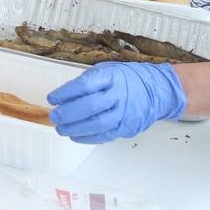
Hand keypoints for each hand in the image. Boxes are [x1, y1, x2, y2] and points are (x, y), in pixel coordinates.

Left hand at [48, 62, 186, 142]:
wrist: (156, 90)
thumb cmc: (126, 79)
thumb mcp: (105, 71)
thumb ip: (86, 83)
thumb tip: (63, 98)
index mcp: (111, 77)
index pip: (85, 85)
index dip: (66, 93)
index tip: (52, 98)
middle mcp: (119, 94)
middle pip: (91, 106)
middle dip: (68, 113)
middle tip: (54, 117)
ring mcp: (125, 112)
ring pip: (98, 124)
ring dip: (75, 129)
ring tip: (61, 129)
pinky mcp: (127, 127)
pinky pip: (105, 135)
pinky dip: (88, 137)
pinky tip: (75, 136)